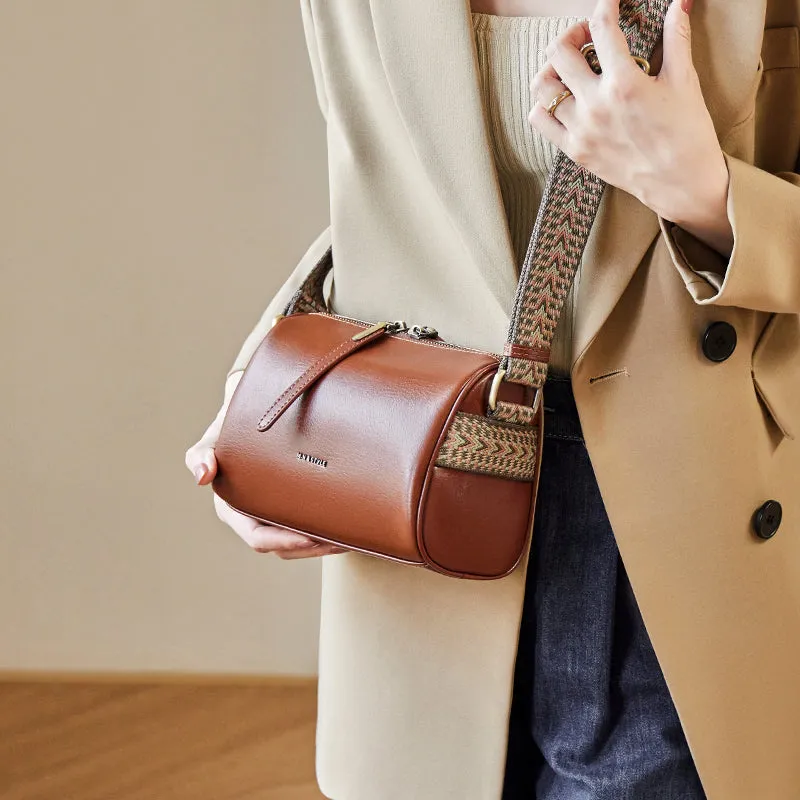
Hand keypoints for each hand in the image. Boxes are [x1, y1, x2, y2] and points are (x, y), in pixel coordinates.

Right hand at [185, 371, 346, 559]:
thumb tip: (202, 476)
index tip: (312, 537)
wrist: (248, 414)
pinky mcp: (289, 508)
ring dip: (323, 545)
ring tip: (350, 536)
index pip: (258, 538)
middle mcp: (251, 517)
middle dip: (312, 548)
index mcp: (231, 510)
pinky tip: (347, 528)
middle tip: (340, 540)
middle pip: (283, 548)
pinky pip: (307, 529)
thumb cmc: (230, 425)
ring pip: (298, 544)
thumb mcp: (213, 437)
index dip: (284, 542)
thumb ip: (201, 454)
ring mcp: (271, 516)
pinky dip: (326, 533)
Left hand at [528, 0, 732, 256]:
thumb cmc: (687, 132)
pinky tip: (562, 98)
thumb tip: (682, 2)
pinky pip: (540, 120)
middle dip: (572, 34)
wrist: (681, 182)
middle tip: (587, 36)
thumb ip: (677, 37)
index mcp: (624, 83)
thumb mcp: (684, 80)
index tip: (611, 5)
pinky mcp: (574, 151)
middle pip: (559, 52)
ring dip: (552, 69)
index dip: (606, 6)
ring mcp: (580, 130)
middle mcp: (595, 105)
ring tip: (570, 67)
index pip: (601, 28)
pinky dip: (544, 103)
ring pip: (542, 87)